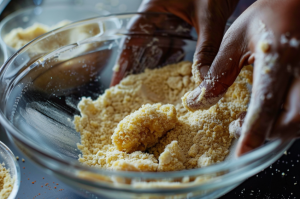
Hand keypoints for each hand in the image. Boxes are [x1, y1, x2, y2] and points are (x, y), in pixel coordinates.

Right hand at [110, 0, 238, 85]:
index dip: (123, 62)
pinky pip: (172, 46)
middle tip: (130, 91)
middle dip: (134, 68)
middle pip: (140, 46)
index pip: (132, 38)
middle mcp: (157, 15)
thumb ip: (207, 47)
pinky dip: (170, 60)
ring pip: (156, 47)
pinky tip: (169, 75)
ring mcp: (169, 21)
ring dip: (152, 67)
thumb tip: (204, 79)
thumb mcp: (209, 17)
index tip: (117, 82)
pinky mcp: (181, 24)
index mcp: (153, 8)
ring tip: (146, 88)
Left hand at [183, 0, 299, 155]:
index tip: (242, 154)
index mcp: (278, 59)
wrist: (298, 3)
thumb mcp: (236, 39)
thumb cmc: (266, 16)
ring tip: (253, 118)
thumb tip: (197, 102)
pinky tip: (271, 109)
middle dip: (269, 134)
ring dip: (278, 127)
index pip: (266, 105)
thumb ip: (217, 73)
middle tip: (242, 129)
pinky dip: (287, 117)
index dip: (254, 133)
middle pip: (295, 121)